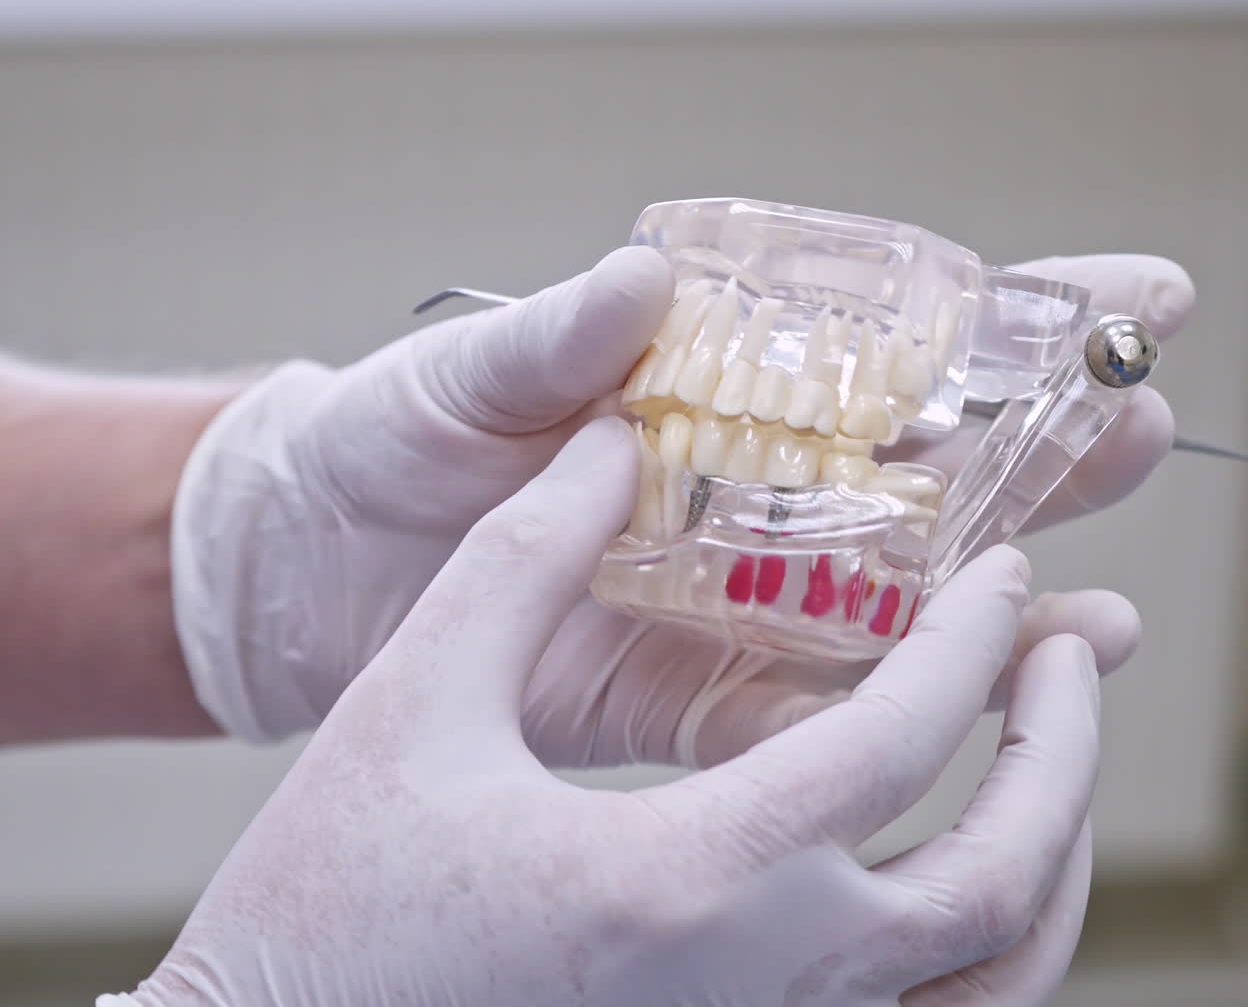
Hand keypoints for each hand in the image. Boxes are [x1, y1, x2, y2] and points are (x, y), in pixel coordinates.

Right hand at [108, 422, 1099, 1006]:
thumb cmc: (325, 901)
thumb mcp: (416, 698)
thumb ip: (521, 557)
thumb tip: (608, 442)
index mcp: (678, 881)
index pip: (895, 745)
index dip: (970, 643)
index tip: (1002, 573)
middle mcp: (754, 992)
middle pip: (999, 883)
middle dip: (1061, 752)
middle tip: (1068, 651)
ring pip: (993, 987)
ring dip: (1048, 859)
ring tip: (1041, 759)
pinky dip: (982, 951)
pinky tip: (953, 880)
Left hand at [173, 245, 1190, 752]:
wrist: (315, 561)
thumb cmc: (392, 439)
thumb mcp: (469, 375)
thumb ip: (554, 341)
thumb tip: (635, 282)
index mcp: (707, 389)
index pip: (878, 347)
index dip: (1005, 322)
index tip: (1124, 294)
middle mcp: (742, 490)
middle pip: (922, 470)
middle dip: (1041, 448)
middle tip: (1139, 421)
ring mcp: (725, 593)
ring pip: (894, 597)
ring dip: (1005, 593)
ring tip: (1107, 591)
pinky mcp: (687, 687)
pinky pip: (807, 705)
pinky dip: (894, 708)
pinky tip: (980, 698)